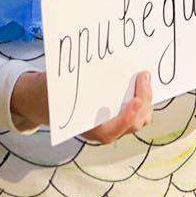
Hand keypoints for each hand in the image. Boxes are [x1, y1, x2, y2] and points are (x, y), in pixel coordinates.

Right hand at [10, 69, 155, 142]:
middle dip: (143, 100)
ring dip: (146, 100)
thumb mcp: (59, 88)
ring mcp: (116, 126)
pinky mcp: (122, 116)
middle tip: (143, 76)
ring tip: (144, 78)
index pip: (112, 131)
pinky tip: (142, 82)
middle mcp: (106, 132)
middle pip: (134, 123)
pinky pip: (140, 112)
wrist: (48, 101)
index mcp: (90, 130)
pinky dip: (144, 98)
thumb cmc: (55, 94)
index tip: (136, 100)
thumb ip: (73, 83)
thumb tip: (88, 64)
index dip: (127, 117)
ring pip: (140, 119)